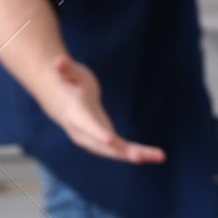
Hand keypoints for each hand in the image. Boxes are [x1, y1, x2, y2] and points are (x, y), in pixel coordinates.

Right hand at [42, 54, 166, 163]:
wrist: (60, 100)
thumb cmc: (68, 82)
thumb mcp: (69, 73)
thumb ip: (66, 68)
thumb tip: (58, 60)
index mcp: (76, 115)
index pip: (87, 125)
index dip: (98, 133)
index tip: (110, 140)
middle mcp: (84, 133)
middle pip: (104, 146)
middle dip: (121, 152)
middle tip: (140, 157)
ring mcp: (94, 140)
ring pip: (116, 151)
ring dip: (136, 155)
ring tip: (159, 157)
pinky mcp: (104, 141)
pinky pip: (121, 150)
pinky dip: (137, 153)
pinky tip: (155, 156)